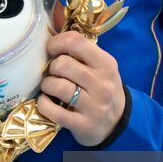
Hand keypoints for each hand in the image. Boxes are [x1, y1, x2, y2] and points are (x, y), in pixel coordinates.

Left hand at [38, 31, 126, 147]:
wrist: (118, 123)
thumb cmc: (102, 89)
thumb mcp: (101, 67)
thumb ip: (81, 53)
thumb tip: (52, 37)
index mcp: (105, 64)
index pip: (75, 41)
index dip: (56, 42)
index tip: (51, 50)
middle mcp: (102, 84)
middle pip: (63, 64)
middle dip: (52, 67)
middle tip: (54, 73)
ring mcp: (93, 106)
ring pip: (57, 86)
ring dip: (47, 85)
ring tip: (50, 87)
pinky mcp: (83, 125)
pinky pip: (53, 111)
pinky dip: (44, 104)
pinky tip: (47, 102)